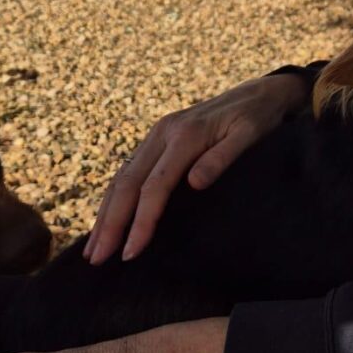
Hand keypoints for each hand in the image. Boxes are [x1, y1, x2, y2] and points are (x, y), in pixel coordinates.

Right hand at [85, 74, 308, 264]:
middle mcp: (163, 133)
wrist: (259, 92)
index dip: (141, 220)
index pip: (155, 186)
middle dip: (109, 223)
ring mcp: (157, 135)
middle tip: (97, 260)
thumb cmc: (257, 117)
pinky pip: (129, 170)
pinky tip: (107, 218)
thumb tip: (194, 184)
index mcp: (184, 135)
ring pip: (121, 177)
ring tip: (93, 248)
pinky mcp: (158, 139)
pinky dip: (114, 197)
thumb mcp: (249, 134)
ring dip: (105, 213)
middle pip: (127, 183)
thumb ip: (222, 158)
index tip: (131, 253)